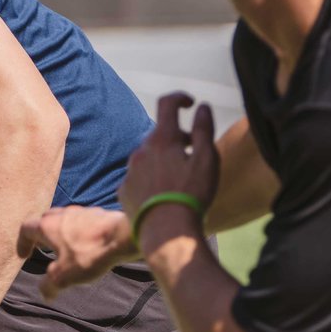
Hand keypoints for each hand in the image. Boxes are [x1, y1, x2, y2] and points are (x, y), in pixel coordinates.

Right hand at [20, 204, 134, 298]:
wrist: (122, 237)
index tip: (24, 256)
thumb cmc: (89, 254)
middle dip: (40, 235)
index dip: (22, 243)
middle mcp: (61, 214)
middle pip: (44, 220)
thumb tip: (45, 294)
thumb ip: (49, 286)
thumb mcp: (63, 277)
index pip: (26, 229)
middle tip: (42, 248)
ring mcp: (81, 211)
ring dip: (60, 232)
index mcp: (47, 226)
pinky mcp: (98, 214)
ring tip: (64, 247)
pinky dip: (77, 231)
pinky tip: (85, 244)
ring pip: (64, 219)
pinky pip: (81, 221)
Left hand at [117, 93, 218, 223]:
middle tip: (194, 152)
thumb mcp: (206, 159)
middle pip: (160, 135)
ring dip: (164, 160)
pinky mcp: (124, 191)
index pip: (167, 104)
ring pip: (148, 157)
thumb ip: (204, 129)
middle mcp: (141, 151)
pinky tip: (163, 196)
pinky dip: (151, 180)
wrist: (165, 233)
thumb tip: (202, 107)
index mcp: (162, 139)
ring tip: (180, 180)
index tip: (190, 104)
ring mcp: (130, 171)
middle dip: (177, 138)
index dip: (180, 98)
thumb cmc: (191, 195)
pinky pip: (139, 178)